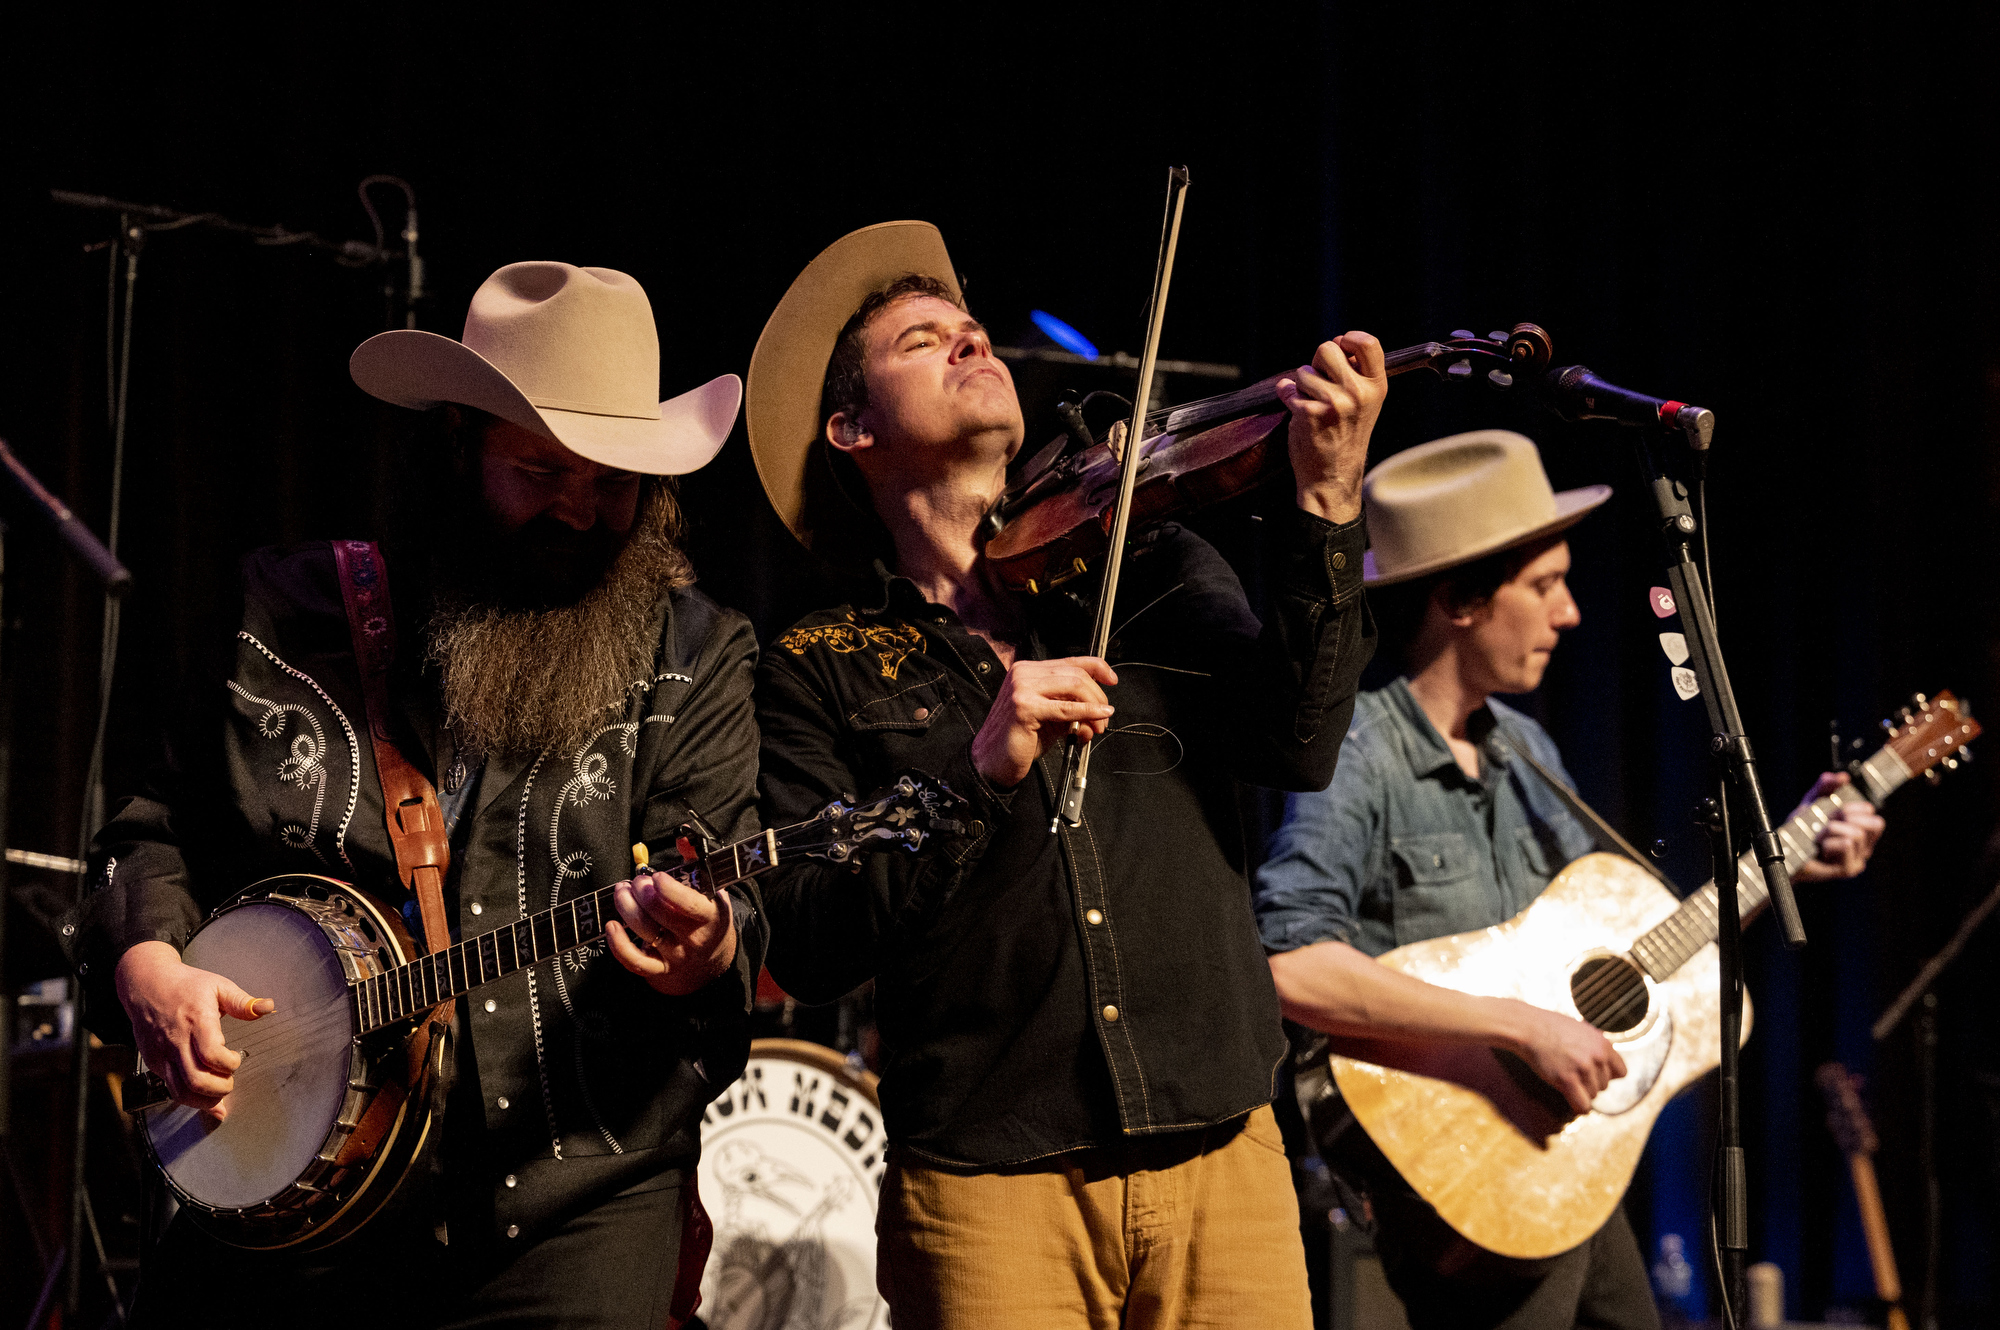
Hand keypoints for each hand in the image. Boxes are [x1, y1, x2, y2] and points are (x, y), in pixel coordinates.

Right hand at [115, 939, 272, 1121]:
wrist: (146, 985)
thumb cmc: (184, 985)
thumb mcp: (218, 986)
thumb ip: (242, 1002)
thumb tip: (267, 1007)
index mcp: (196, 1021)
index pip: (211, 1054)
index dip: (229, 1064)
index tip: (237, 1059)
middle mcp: (176, 1041)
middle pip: (195, 1079)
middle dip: (219, 1088)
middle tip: (230, 1082)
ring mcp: (162, 1054)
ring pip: (180, 1091)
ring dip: (203, 1100)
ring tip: (219, 1094)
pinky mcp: (154, 1062)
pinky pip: (170, 1088)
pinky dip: (188, 1097)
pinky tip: (203, 1099)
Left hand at [606, 869, 737, 995]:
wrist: (712, 961)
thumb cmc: (707, 916)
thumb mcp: (710, 888)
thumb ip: (696, 860)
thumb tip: (684, 834)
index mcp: (711, 915)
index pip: (690, 905)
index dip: (670, 890)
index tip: (656, 877)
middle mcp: (694, 938)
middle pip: (662, 915)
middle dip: (642, 893)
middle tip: (636, 882)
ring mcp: (676, 956)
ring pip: (646, 933)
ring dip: (627, 908)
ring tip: (621, 892)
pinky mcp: (659, 971)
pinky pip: (635, 962)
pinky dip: (619, 945)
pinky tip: (611, 925)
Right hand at [970, 656, 1117, 788]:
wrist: (992, 761)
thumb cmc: (1018, 741)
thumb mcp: (1052, 719)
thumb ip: (1074, 710)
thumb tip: (1101, 713)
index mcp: (1028, 671)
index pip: (1070, 661)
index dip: (1097, 667)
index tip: (1111, 679)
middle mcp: (1023, 674)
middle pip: (1076, 673)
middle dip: (1098, 695)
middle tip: (1105, 717)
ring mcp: (1022, 688)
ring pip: (1074, 686)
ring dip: (1094, 705)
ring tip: (1099, 724)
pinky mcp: (1024, 707)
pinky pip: (1066, 708)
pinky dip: (1087, 712)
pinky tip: (1096, 717)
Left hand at [1278, 332, 1387, 524]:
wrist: (1333, 475)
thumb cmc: (1346, 435)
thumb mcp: (1364, 403)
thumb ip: (1356, 373)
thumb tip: (1339, 342)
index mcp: (1376, 387)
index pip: (1367, 343)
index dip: (1348, 338)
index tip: (1340, 346)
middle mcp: (1358, 393)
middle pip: (1327, 348)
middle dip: (1318, 362)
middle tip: (1321, 383)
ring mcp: (1334, 403)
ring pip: (1304, 370)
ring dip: (1302, 384)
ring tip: (1314, 404)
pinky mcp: (1310, 413)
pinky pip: (1288, 389)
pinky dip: (1288, 397)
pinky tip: (1300, 413)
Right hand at [1508, 1001, 1626, 1115]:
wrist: (1528, 1027)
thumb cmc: (1552, 1029)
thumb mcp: (1583, 1032)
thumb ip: (1598, 1049)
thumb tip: (1613, 1071)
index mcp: (1603, 1044)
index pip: (1621, 1072)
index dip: (1607, 1075)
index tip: (1593, 1072)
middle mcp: (1597, 1056)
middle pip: (1605, 1086)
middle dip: (1590, 1082)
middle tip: (1571, 1072)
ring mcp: (1582, 1068)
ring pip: (1593, 1095)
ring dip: (1580, 1091)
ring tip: (1565, 1077)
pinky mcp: (1567, 1079)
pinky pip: (1583, 1105)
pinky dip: (1579, 1106)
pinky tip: (1570, 1099)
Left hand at [1791, 771, 1885, 880]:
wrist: (1786, 850)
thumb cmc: (1802, 828)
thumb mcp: (1813, 802)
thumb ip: (1826, 786)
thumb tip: (1843, 777)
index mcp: (1862, 830)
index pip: (1873, 813)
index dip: (1856, 807)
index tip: (1838, 809)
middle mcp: (1865, 845)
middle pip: (1875, 823)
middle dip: (1848, 816)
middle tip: (1828, 820)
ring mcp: (1858, 859)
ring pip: (1857, 833)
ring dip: (1832, 829)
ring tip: (1819, 836)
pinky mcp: (1849, 869)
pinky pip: (1847, 845)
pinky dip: (1830, 841)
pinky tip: (1821, 847)